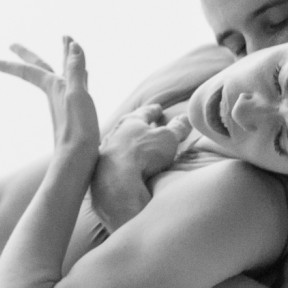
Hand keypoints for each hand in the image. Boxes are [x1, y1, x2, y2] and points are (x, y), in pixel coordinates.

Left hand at [0, 37, 98, 157]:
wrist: (78, 159)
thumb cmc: (77, 130)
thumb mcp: (76, 96)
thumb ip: (75, 70)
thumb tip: (73, 45)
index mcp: (53, 88)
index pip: (27, 70)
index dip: (9, 63)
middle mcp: (56, 93)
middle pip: (39, 68)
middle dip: (27, 55)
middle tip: (12, 44)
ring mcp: (65, 102)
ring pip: (60, 74)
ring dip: (62, 59)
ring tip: (66, 49)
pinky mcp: (76, 111)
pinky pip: (76, 85)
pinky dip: (80, 75)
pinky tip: (85, 76)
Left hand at [89, 105, 191, 230]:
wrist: (116, 179)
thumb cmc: (144, 152)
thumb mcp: (168, 138)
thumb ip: (177, 128)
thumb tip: (185, 119)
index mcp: (131, 122)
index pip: (144, 113)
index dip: (153, 111)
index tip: (158, 108)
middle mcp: (115, 134)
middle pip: (128, 127)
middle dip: (138, 127)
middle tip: (145, 126)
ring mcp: (107, 153)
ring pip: (119, 145)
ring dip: (128, 145)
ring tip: (137, 149)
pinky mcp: (102, 170)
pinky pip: (115, 162)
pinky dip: (122, 162)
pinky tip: (125, 168)